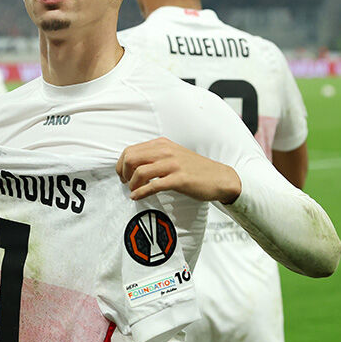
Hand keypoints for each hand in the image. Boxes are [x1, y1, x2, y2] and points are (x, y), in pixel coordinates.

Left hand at [116, 137, 240, 202]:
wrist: (219, 177)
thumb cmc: (195, 169)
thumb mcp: (173, 155)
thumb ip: (156, 156)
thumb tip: (134, 165)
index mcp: (162, 144)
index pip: (131, 150)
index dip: (121, 164)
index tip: (122, 174)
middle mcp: (166, 151)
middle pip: (131, 158)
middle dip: (123, 173)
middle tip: (125, 183)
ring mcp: (173, 165)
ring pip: (140, 172)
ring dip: (132, 184)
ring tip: (133, 190)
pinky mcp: (179, 179)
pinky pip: (153, 185)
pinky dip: (141, 192)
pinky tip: (137, 197)